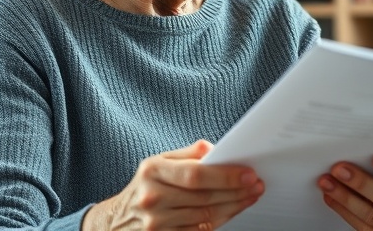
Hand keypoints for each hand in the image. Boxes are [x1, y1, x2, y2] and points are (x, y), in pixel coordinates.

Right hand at [83, 140, 263, 229]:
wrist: (116, 222)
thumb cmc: (144, 187)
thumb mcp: (157, 162)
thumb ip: (187, 155)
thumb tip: (215, 150)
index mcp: (152, 172)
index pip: (195, 175)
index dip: (225, 176)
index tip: (248, 173)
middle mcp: (152, 198)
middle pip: (204, 198)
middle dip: (236, 191)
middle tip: (256, 185)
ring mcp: (157, 224)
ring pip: (206, 217)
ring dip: (234, 207)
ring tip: (250, 196)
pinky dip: (221, 221)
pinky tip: (232, 210)